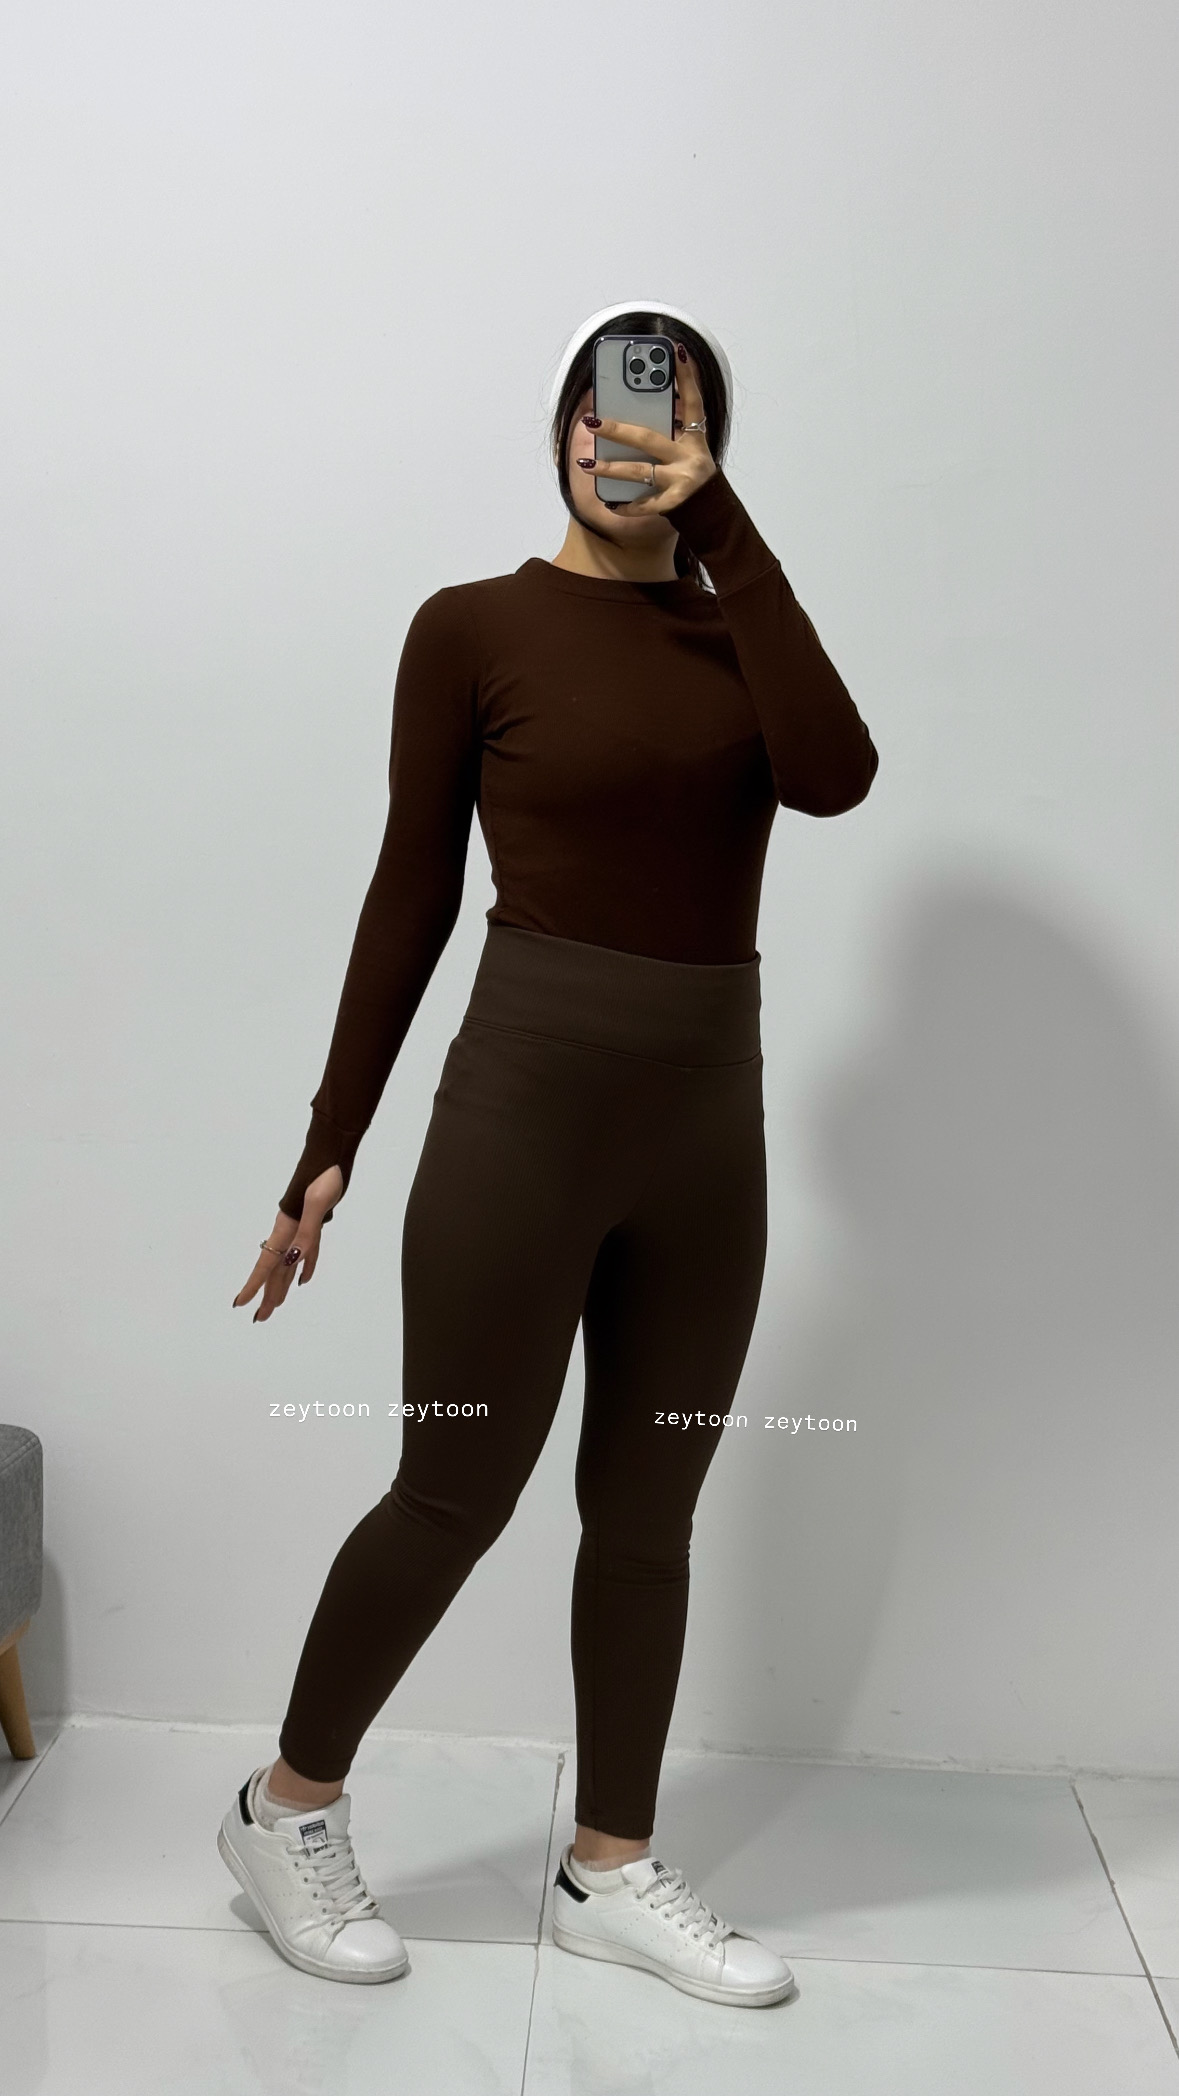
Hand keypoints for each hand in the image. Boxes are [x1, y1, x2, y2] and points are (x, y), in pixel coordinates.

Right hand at [232, 1165, 343, 1322]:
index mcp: (286, 1227)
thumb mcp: (318, 1202)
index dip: (254, 1285)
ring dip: (282, 1285)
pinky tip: (303, 1280)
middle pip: (275, 1269)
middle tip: (260, 1318)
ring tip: (274, 1306)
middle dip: (267, 1294)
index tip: (240, 1304)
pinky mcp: (314, 1221)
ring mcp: (300, 1225)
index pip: (267, 1263)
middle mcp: (289, 1229)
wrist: (333, 1152)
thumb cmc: (325, 1174)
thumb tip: (294, 1261)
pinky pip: (306, 1252)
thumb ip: (307, 1232)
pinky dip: (305, 1267)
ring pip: (288, 1263)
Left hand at [576, 342, 716, 514]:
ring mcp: (682, 480)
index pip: (692, 401)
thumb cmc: (691, 472)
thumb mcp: (688, 445)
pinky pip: (645, 504)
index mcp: (695, 437)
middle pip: (648, 438)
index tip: (676, 351)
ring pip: (641, 471)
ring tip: (586, 465)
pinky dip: (627, 506)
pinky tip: (610, 503)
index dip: (686, 376)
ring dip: (611, 469)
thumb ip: (670, 424)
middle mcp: (690, 456)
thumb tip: (636, 403)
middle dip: (617, 429)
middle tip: (592, 422)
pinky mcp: (674, 504)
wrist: (711, 511)